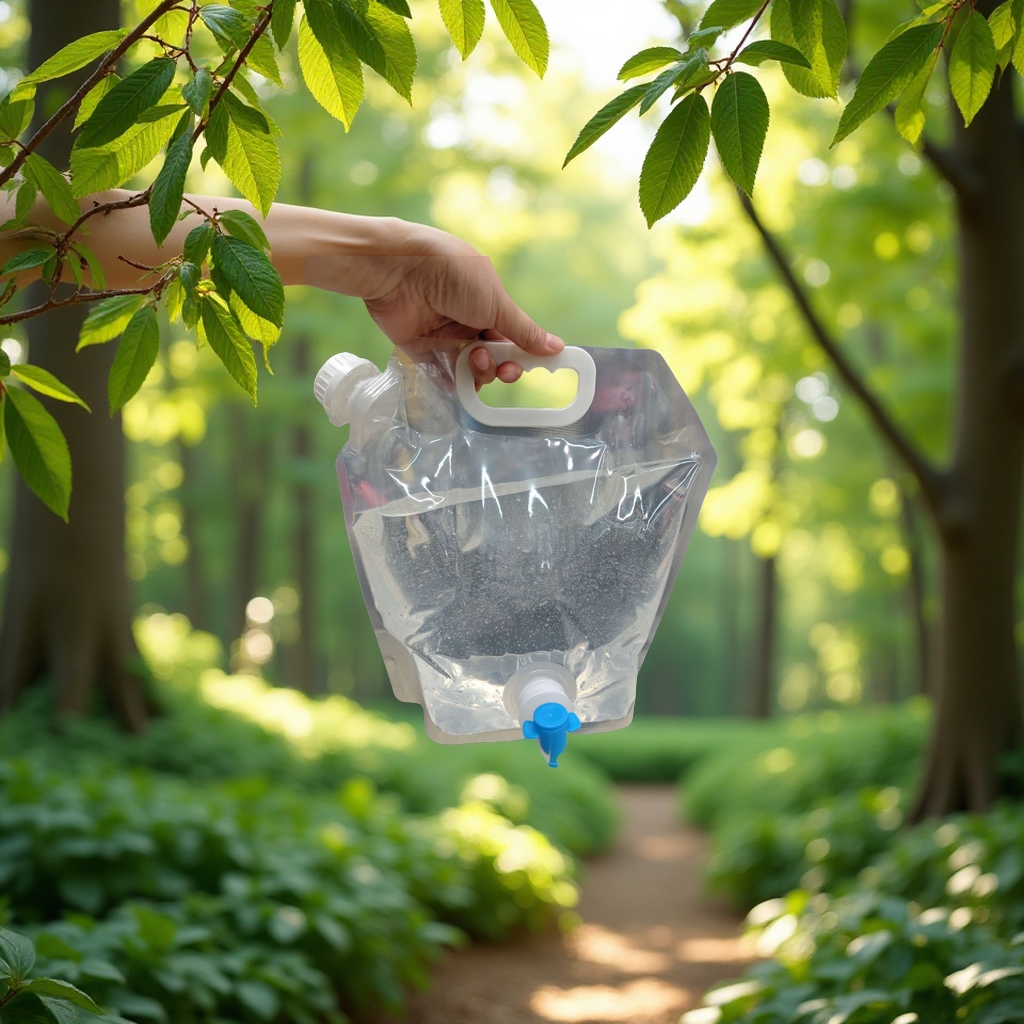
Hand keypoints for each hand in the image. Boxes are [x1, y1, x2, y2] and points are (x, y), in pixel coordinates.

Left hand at [359, 221, 563, 385]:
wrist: (399, 270)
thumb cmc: (453, 275)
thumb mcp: (495, 303)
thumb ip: (524, 331)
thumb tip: (557, 348)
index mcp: (488, 303)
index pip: (511, 337)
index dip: (521, 354)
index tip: (530, 366)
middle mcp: (467, 320)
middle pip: (492, 357)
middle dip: (500, 366)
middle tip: (501, 367)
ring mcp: (443, 335)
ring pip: (469, 368)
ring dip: (478, 372)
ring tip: (474, 359)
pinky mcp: (419, 348)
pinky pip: (440, 373)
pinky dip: (452, 384)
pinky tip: (458, 386)